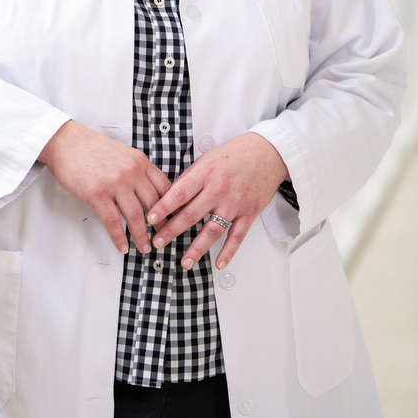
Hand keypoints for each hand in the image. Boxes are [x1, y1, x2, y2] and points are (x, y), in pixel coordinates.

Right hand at [39, 120, 171, 253]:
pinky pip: (113, 221)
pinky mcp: (97, 192)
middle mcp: (131, 170)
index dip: (171, 207)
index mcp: (140, 161)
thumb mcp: (122, 154)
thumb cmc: (92, 149)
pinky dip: (119, 237)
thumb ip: (137, 170)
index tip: (174, 219)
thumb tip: (147, 193)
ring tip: (144, 247)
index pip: (164, 187)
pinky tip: (122, 246)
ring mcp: (115, 182)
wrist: (66, 141)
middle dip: (160, 225)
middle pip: (153, 204)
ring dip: (141, 236)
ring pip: (136, 216)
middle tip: (163, 238)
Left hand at [146, 132, 287, 270]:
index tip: (150, 220)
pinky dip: (229, 252)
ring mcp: (235, 203)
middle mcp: (219, 189)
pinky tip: (220, 263)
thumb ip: (189, 178)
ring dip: (197, 249)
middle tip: (158, 243)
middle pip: (191, 215)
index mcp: (205, 173)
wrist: (267, 153)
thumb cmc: (234, 154)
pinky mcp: (249, 213)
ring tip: (184, 262)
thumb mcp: (206, 159)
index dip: (163, 208)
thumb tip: (170, 196)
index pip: (179, 193)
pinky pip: (237, 236)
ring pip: (212, 231)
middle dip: (172, 231)